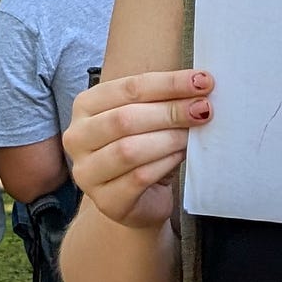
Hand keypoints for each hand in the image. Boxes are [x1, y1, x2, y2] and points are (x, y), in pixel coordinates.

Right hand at [64, 69, 213, 229]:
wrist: (139, 200)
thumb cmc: (144, 148)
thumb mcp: (149, 117)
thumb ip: (164, 99)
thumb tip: (201, 85)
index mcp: (86, 106)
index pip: (129, 88)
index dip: (168, 83)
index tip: (202, 81)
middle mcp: (78, 137)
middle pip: (126, 118)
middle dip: (170, 111)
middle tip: (204, 109)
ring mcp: (87, 172)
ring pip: (129, 150)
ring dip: (169, 139)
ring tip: (193, 135)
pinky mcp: (106, 201)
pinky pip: (138, 178)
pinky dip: (165, 163)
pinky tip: (182, 156)